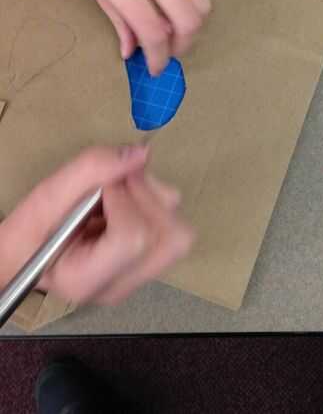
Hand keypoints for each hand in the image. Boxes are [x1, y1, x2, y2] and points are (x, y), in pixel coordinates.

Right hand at [0, 146, 192, 304]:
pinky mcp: (151, 263)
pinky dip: (154, 204)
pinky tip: (124, 205)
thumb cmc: (30, 233)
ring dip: (153, 198)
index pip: (134, 238)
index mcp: (87, 279)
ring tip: (117, 195)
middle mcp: (122, 285)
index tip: (100, 187)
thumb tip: (140, 153)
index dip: (123, 198)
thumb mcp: (45, 197)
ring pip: (180, 233)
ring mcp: (140, 277)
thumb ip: (89, 171)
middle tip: (114, 184)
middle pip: (171, 237)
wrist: (26, 257)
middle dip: (147, 197)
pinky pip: (174, 228)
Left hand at [36, 0, 210, 74]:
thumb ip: (117, 18)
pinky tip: (177, 3)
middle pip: (189, 19)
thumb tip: (133, 51)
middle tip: (169, 51)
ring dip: (193, 25)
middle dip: (184, 46)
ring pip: (202, 2)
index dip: (158, 58)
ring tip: (174, 28)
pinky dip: (194, 2)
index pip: (153, 30)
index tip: (156, 68)